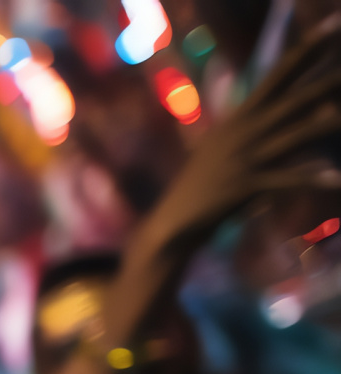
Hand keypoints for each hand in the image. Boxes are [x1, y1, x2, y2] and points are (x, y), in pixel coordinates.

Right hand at [139, 19, 340, 257]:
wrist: (173, 221)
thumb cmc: (204, 187)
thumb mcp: (230, 151)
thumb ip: (269, 134)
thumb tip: (311, 124)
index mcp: (239, 118)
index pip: (278, 76)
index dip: (305, 51)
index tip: (331, 27)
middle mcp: (242, 133)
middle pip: (291, 101)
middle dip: (322, 82)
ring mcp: (243, 158)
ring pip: (293, 136)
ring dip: (323, 124)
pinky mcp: (244, 186)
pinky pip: (285, 181)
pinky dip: (310, 179)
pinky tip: (335, 178)